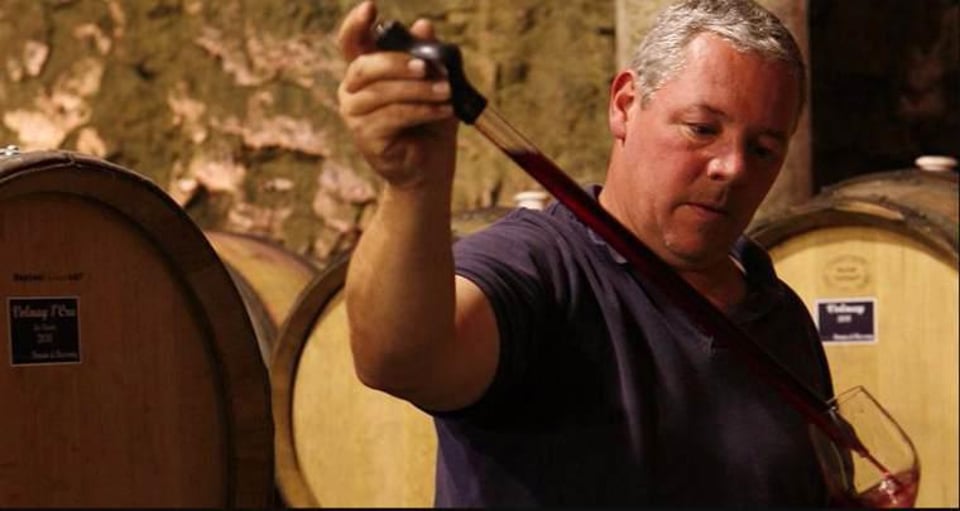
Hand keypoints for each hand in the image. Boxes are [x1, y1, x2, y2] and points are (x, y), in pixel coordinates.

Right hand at [337, 1, 458, 189]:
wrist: (429, 167)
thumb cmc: (429, 122)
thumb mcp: (435, 82)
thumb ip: (428, 55)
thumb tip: (423, 25)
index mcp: (366, 70)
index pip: (351, 42)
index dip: (357, 24)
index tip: (371, 7)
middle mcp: (352, 89)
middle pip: (365, 66)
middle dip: (397, 62)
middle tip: (427, 67)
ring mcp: (354, 114)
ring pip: (382, 93)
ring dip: (419, 90)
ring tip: (446, 92)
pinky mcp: (365, 136)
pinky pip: (393, 116)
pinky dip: (422, 110)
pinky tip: (443, 110)